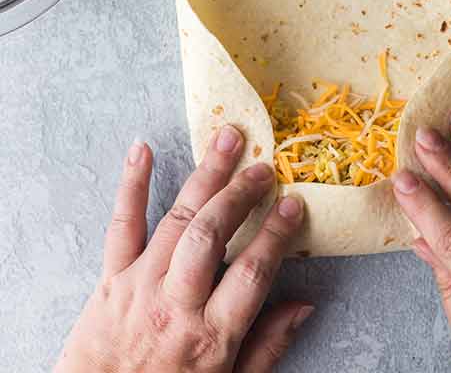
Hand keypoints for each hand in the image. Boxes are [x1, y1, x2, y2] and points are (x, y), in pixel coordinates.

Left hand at [56, 127, 310, 372]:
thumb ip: (267, 348)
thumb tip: (304, 306)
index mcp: (210, 337)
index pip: (252, 272)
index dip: (276, 234)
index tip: (294, 203)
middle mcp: (175, 306)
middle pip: (211, 236)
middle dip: (239, 194)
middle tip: (263, 166)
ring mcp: (139, 287)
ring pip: (176, 219)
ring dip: (205, 175)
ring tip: (228, 138)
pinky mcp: (110, 281)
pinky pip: (121, 226)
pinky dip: (131, 185)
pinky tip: (142, 149)